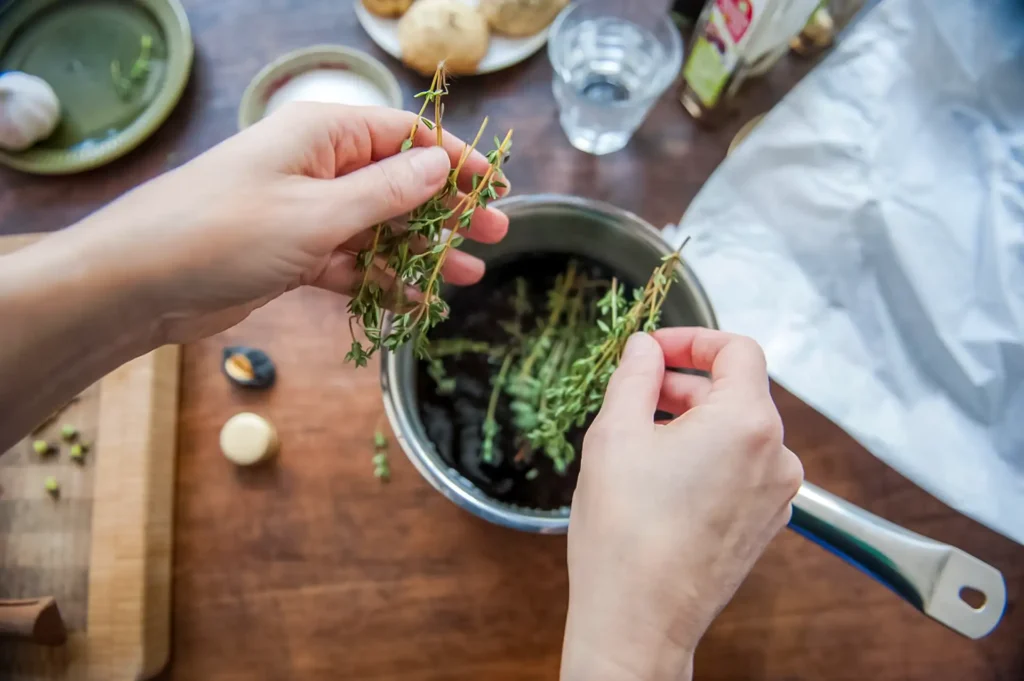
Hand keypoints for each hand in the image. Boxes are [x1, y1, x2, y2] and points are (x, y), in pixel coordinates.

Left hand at [64, 102, 509, 341]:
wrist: (138, 284)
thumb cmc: (223, 232)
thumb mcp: (316, 212)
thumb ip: (385, 192)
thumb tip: (440, 163)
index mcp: (321, 135)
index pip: (404, 135)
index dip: (454, 159)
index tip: (494, 187)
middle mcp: (317, 167)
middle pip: (398, 182)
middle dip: (447, 209)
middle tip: (495, 234)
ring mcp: (305, 213)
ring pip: (380, 228)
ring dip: (421, 251)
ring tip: (467, 276)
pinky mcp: (293, 254)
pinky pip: (352, 263)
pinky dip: (382, 281)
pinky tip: (417, 302)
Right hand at [561, 329, 803, 680]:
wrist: (639, 621)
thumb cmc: (626, 535)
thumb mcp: (614, 434)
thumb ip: (634, 376)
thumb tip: (644, 348)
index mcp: (747, 423)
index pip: (738, 350)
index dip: (693, 340)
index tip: (655, 350)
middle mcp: (776, 456)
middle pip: (737, 391)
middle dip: (685, 384)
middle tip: (634, 395)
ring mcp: (776, 494)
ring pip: (737, 432)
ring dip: (693, 422)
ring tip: (642, 440)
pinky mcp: (764, 523)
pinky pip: (741, 468)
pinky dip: (707, 457)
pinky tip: (662, 477)